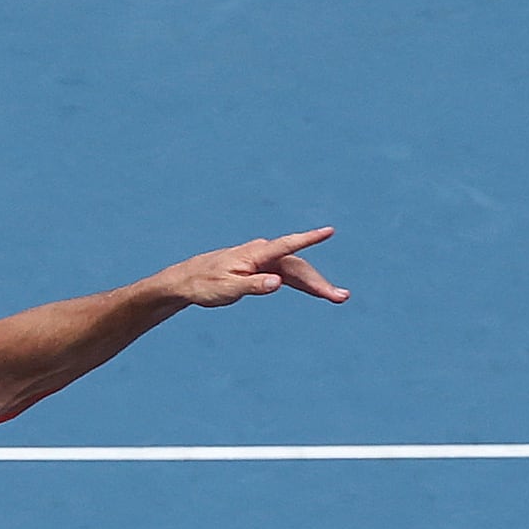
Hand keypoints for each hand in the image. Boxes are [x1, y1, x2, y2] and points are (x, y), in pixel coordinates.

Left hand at [154, 229, 346, 309]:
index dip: (309, 238)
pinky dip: (303, 283)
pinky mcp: (262, 270)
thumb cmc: (205, 284)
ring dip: (316, 284)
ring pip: (296, 271)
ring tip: (337, 297)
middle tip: (340, 297)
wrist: (188, 280)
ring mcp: (263, 261)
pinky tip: (318, 291)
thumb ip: (253, 286)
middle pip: (298, 266)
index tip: (329, 231)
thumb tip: (277, 282)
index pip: (287, 245)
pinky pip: (288, 275)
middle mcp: (262, 254)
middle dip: (320, 281)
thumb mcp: (228, 290)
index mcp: (255, 255)